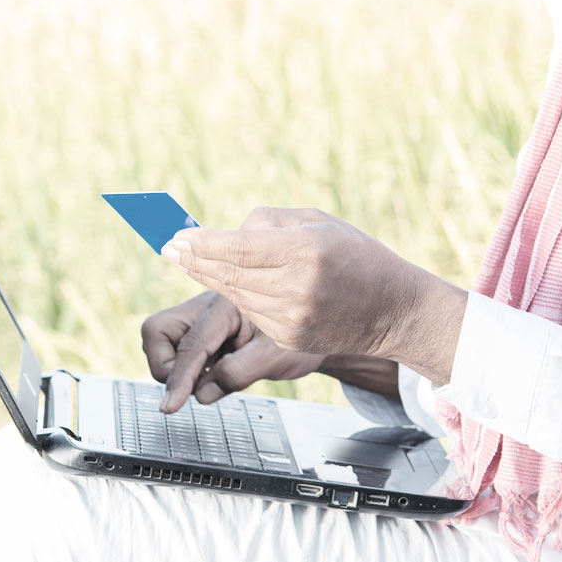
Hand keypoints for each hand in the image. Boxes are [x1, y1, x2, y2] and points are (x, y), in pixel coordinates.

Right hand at [142, 291, 327, 412]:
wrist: (309, 332)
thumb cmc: (296, 340)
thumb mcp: (275, 358)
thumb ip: (238, 374)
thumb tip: (201, 394)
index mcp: (226, 306)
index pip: (191, 345)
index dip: (179, 378)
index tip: (169, 406)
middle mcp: (205, 308)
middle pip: (156, 331)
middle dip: (166, 365)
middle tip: (196, 384)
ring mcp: (199, 320)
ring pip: (159, 342)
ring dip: (176, 368)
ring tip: (213, 377)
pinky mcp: (198, 334)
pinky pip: (175, 352)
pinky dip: (186, 370)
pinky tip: (213, 374)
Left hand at [161, 207, 466, 385]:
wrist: (392, 309)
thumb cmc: (357, 257)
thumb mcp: (318, 222)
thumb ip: (269, 223)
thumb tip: (227, 233)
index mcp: (304, 253)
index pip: (238, 248)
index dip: (202, 244)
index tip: (176, 238)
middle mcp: (296, 288)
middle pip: (229, 274)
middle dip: (194, 259)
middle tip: (169, 247)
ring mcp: (290, 319)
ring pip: (234, 295)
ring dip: (208, 277)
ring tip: (187, 259)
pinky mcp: (287, 340)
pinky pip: (248, 314)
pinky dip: (234, 296)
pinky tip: (222, 281)